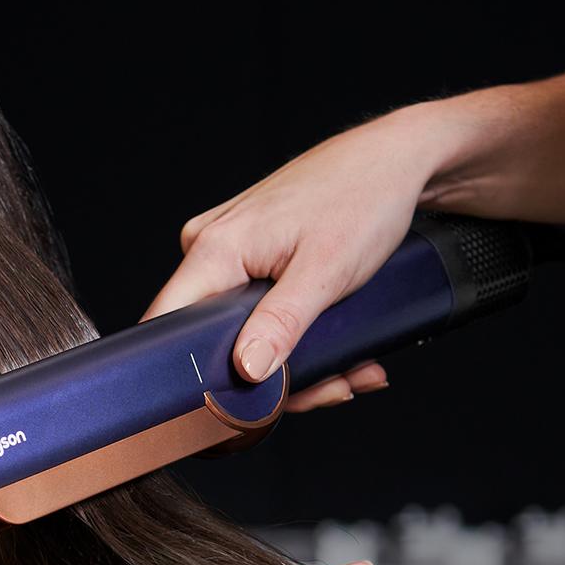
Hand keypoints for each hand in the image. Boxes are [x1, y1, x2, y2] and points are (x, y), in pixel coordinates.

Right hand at [142, 105, 458, 410]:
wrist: (395, 160)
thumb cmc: (363, 196)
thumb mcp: (327, 271)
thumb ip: (281, 324)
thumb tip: (246, 370)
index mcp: (214, 248)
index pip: (168, 324)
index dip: (192, 372)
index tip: (241, 404)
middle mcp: (210, 247)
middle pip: (214, 337)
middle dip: (273, 375)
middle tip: (330, 387)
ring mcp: (231, 249)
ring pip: (244, 329)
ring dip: (298, 360)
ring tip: (351, 368)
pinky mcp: (253, 254)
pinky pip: (261, 309)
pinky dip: (299, 333)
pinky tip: (341, 349)